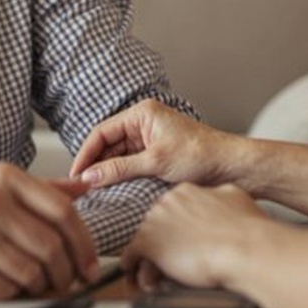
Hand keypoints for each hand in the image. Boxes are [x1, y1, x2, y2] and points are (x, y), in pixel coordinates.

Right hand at [0, 163, 99, 298]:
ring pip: (33, 271)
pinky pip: (7, 288)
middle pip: (53, 245)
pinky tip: (8, 283)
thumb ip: (41, 188)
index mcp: (4, 178)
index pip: (63, 211)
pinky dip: (15, 291)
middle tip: (69, 279)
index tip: (90, 260)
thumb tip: (85, 186)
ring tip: (38, 282)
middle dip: (68, 270)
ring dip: (43, 284)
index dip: (84, 241)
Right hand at [70, 99, 237, 188]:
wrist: (232, 166)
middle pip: (108, 144)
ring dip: (108, 173)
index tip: (75, 175)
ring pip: (118, 156)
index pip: (101, 132)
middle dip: (95, 165)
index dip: (85, 154)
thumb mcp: (156, 162)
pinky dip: (122, 176)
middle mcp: (144, 123)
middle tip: (82, 188)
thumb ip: (120, 169)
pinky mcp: (157, 154)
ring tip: (95, 193)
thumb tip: (91, 177)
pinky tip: (114, 191)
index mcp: (142, 114)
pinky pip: (131, 164)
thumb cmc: (201, 155)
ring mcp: (150, 139)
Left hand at [122, 183, 269, 289]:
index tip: (180, 239)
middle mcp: (168, 200)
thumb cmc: (247, 231)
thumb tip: (222, 203)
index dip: (176, 227)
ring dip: (149, 258)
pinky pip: (130, 255)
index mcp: (188, 190)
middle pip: (156, 222)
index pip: (172, 208)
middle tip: (171, 259)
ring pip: (143, 239)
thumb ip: (221, 198)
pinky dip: (133, 267)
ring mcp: (155, 220)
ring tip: (156, 274)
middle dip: (162, 241)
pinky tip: (139, 276)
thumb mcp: (237, 200)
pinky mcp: (148, 242)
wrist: (244, 248)